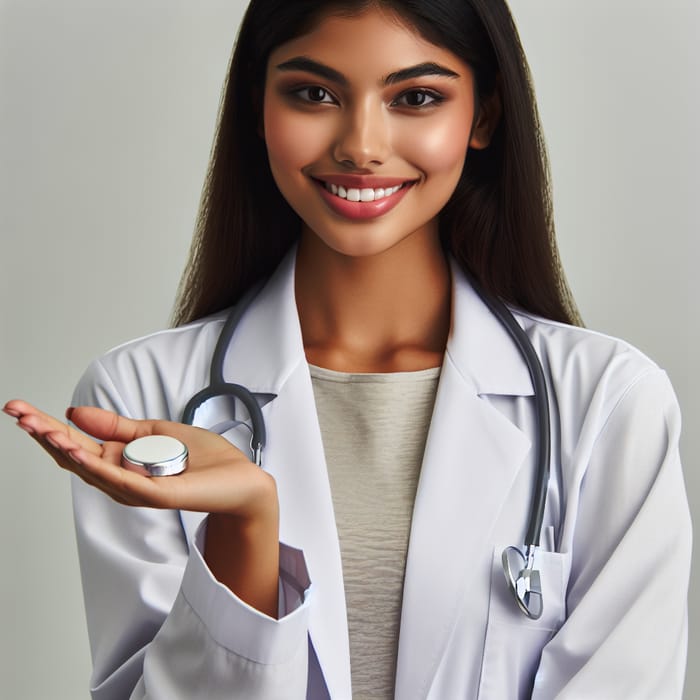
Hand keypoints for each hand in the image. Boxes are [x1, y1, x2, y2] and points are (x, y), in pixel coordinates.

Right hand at [3, 400, 276, 516]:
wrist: (239, 477)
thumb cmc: (202, 458)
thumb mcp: (154, 431)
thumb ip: (116, 426)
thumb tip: (74, 412)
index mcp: (119, 460)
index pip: (75, 442)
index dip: (46, 425)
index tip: (18, 407)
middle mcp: (120, 477)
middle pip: (74, 456)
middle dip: (43, 434)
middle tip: (16, 412)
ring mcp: (136, 488)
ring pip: (91, 469)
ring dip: (64, 448)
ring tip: (40, 429)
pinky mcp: (156, 494)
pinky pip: (123, 480)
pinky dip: (99, 466)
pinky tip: (79, 452)